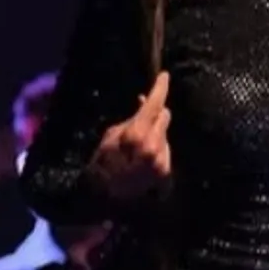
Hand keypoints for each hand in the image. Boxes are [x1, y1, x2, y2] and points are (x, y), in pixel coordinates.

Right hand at [88, 72, 172, 200]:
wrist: (105, 194)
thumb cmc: (103, 160)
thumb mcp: (112, 133)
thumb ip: (132, 118)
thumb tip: (145, 102)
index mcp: (137, 133)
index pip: (155, 103)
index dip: (161, 87)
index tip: (164, 75)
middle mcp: (154, 145)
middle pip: (165, 116)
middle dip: (156, 113)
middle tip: (144, 115)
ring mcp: (161, 159)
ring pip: (165, 133)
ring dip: (156, 131)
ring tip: (139, 142)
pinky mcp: (165, 170)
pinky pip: (165, 148)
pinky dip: (157, 146)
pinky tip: (143, 155)